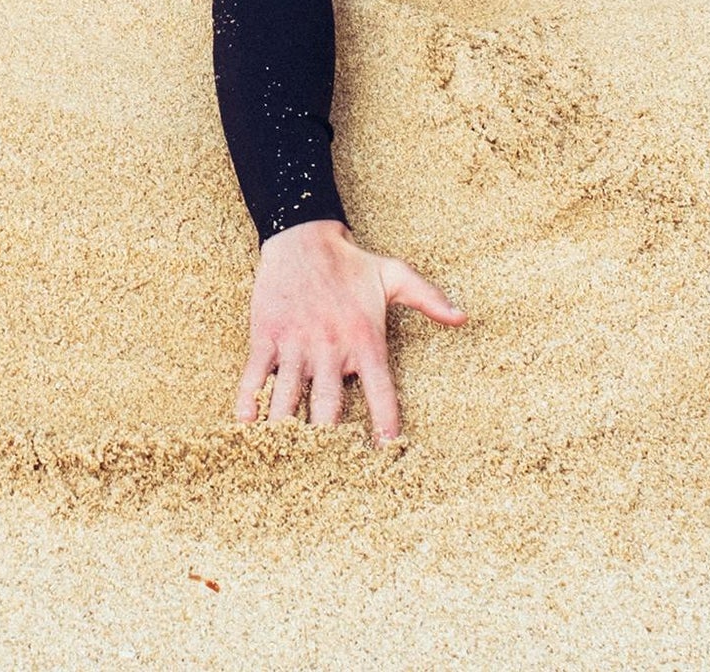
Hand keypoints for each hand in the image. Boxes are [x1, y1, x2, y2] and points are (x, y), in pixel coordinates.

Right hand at [234, 219, 463, 443]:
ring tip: (284, 461)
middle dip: (327, 443)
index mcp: (364, 338)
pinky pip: (255, 375)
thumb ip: (429, 298)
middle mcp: (330, 346)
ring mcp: (295, 342)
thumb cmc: (351, 262)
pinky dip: (249, 402)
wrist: (302, 235)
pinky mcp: (266, 335)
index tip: (386, 454)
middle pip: (327, 407)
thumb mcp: (394, 275)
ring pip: (287, 398)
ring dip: (284, 431)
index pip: (379, 390)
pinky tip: (246, 427)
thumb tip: (464, 318)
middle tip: (326, 474)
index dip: (385, 423)